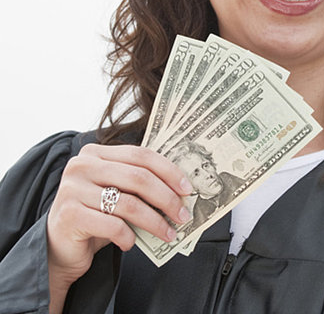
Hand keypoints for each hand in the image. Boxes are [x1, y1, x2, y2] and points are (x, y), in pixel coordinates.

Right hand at [46, 144, 192, 291]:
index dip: (168, 171)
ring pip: (128, 203)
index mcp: (95, 152)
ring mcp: (72, 189)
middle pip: (138, 177)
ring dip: (154, 221)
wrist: (58, 248)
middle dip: (166, 197)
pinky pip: (112, 225)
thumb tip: (181, 188)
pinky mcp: (68, 215)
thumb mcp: (116, 192)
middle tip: (183, 214)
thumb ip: (138, 182)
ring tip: (168, 233)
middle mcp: (81, 166)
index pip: (141, 155)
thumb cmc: (95, 216)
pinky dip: (128, 236)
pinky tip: (131, 243)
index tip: (187, 188)